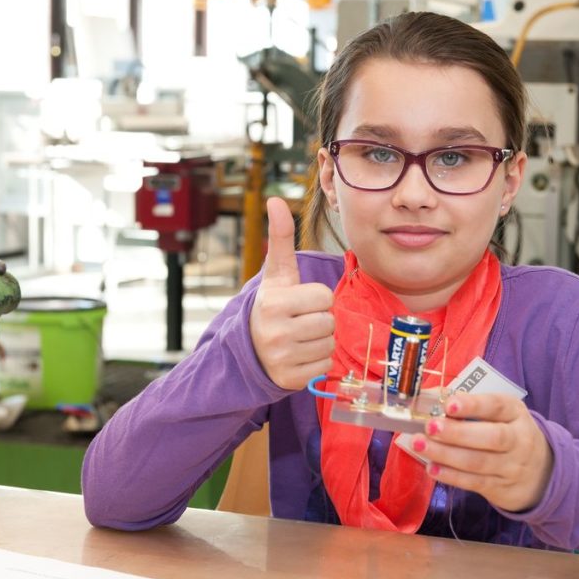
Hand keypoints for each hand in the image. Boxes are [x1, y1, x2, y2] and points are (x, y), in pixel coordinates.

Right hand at [250, 197, 335, 389]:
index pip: (324, 297)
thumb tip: (275, 200)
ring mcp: (282, 357)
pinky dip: (316, 362)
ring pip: (329, 345)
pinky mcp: (290, 379)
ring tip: (299, 338)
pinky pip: (324, 366)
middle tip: (299, 321)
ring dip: (319, 342)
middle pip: (328, 322)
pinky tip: (299, 356)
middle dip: (319, 320)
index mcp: (274, 302)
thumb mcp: (276, 274)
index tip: (299, 302)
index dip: (317, 299)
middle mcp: (275, 331)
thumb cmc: (272, 306)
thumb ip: (280, 238)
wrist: (249, 349)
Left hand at [411, 393, 552, 512]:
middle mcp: (518, 439)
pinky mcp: (501, 488)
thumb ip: (469, 406)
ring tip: (419, 445)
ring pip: (478, 462)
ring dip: (445, 454)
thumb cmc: (508, 434)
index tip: (449, 404)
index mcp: (515, 413)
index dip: (473, 405)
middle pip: (491, 437)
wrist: (540, 473)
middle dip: (457, 433)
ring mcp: (511, 467)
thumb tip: (429, 398)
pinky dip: (451, 476)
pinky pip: (474, 482)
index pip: (497, 406)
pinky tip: (431, 468)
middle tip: (430, 427)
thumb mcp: (499, 415)